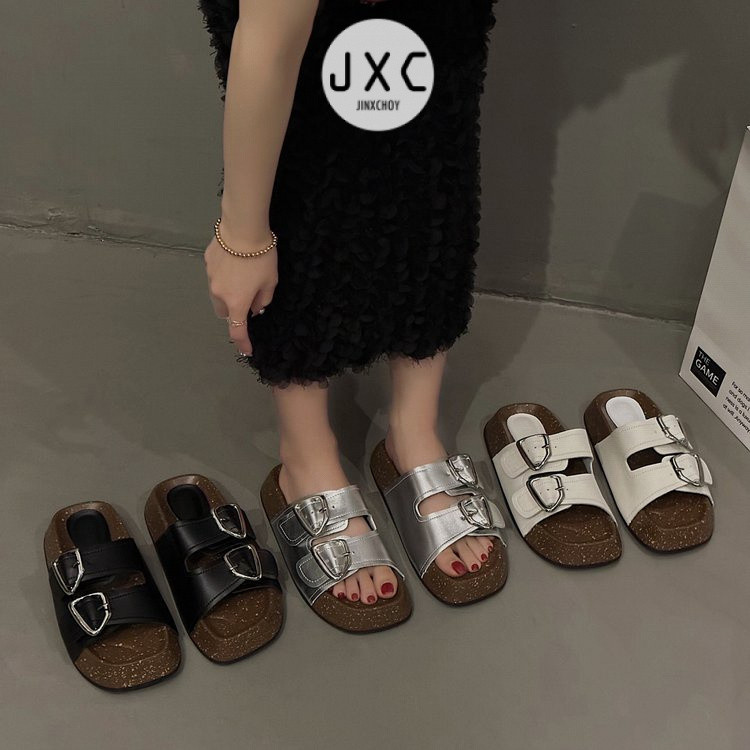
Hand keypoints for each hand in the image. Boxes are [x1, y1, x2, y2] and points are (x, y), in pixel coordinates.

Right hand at [204, 228, 277, 356]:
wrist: (243, 228)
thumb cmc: (262, 257)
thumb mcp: (270, 282)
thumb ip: (262, 299)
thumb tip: (255, 308)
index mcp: (237, 302)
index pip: (237, 330)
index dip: (242, 342)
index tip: (246, 349)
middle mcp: (219, 293)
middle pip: (223, 312)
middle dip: (233, 312)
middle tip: (246, 301)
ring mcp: (210, 277)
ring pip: (216, 294)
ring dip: (226, 294)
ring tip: (240, 278)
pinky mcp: (207, 262)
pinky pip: (214, 276)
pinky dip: (223, 276)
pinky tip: (234, 262)